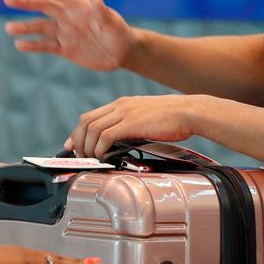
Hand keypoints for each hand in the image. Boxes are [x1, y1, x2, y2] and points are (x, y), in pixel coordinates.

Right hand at [3, 0, 134, 71]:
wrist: (121, 53)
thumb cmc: (120, 33)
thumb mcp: (113, 23)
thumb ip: (103, 12)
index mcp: (79, 6)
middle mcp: (68, 16)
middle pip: (43, 6)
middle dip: (26, 2)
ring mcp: (64, 32)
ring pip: (40, 27)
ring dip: (24, 27)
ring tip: (8, 28)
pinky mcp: (64, 48)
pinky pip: (45, 45)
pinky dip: (33, 45)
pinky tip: (19, 44)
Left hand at [67, 94, 210, 158]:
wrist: (189, 111)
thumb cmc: (173, 118)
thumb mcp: (146, 118)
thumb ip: (131, 126)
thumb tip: (120, 143)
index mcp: (122, 103)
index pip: (90, 116)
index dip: (78, 132)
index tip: (73, 145)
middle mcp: (120, 105)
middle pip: (85, 121)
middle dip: (78, 141)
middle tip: (81, 156)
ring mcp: (125, 113)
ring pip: (92, 129)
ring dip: (88, 147)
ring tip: (92, 159)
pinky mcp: (131, 123)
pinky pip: (106, 136)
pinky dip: (100, 148)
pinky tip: (103, 157)